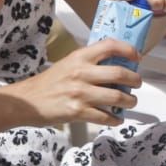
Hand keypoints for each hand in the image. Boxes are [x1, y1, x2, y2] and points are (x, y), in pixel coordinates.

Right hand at [0, 40, 139, 128]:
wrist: (28, 101)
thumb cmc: (49, 82)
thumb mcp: (68, 63)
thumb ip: (89, 62)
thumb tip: (116, 64)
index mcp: (79, 57)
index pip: (110, 46)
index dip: (129, 50)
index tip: (137, 57)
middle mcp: (81, 73)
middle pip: (120, 73)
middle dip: (135, 80)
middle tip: (137, 84)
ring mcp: (80, 93)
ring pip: (117, 97)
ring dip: (129, 102)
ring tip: (130, 102)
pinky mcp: (78, 111)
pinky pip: (106, 117)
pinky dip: (115, 119)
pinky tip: (116, 118)